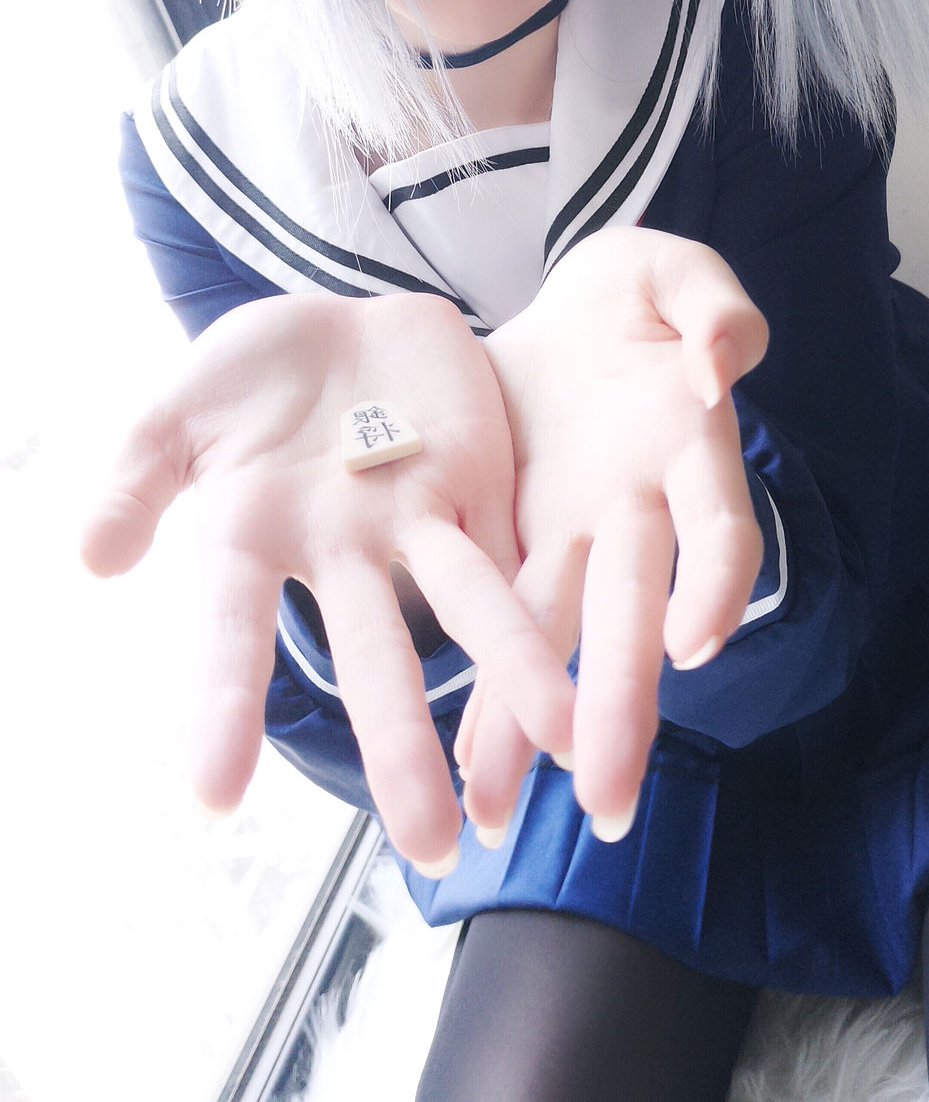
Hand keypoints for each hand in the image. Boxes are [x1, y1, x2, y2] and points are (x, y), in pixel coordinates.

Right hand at [80, 292, 574, 869]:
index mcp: (256, 538)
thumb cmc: (246, 377)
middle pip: (377, 659)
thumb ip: (136, 477)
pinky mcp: (481, 480)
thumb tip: (89, 557)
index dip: (225, 707)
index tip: (214, 797)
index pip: (235, 634)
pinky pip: (519, 541)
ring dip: (515, 673)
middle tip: (433, 849)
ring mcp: (419, 520)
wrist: (339, 319)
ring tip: (565, 740)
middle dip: (404, 749)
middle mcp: (345, 552)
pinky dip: (553, 589)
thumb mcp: (176, 411)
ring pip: (473, 606)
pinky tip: (599, 640)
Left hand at [459, 227, 768, 841]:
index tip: (694, 642)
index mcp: (686, 447)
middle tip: (603, 802)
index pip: (718, 526)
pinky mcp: (516, 535)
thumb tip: (721, 360)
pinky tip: (462, 762)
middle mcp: (636, 509)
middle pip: (633, 612)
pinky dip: (490, 689)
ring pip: (560, 636)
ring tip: (496, 810)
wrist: (573, 309)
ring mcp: (576, 531)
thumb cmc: (638, 294)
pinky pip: (503, 619)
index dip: (714, 582)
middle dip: (618, 703)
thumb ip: (712, 303)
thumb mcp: (676, 269)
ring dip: (536, 725)